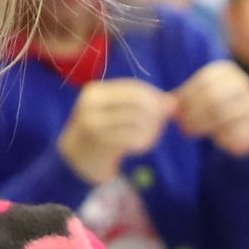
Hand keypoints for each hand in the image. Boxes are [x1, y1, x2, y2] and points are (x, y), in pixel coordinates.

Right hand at [57, 78, 176, 183]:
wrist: (76, 160)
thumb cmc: (100, 132)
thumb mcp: (115, 111)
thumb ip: (140, 104)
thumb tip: (172, 101)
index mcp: (95, 92)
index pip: (133, 88)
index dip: (154, 96)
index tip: (166, 106)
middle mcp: (91, 105)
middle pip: (136, 103)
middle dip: (155, 112)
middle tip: (162, 122)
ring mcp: (94, 124)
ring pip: (137, 120)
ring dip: (152, 128)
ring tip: (153, 135)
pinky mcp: (101, 143)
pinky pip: (133, 138)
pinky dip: (144, 141)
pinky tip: (144, 145)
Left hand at [173, 61, 248, 156]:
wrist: (244, 123)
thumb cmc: (211, 107)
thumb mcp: (197, 97)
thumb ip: (181, 99)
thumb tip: (163, 105)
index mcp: (227, 71)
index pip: (205, 82)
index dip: (187, 98)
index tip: (177, 112)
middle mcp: (244, 84)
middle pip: (214, 98)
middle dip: (194, 114)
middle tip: (182, 126)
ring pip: (224, 115)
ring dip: (203, 126)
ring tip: (190, 132)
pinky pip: (237, 132)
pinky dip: (222, 138)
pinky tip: (215, 139)